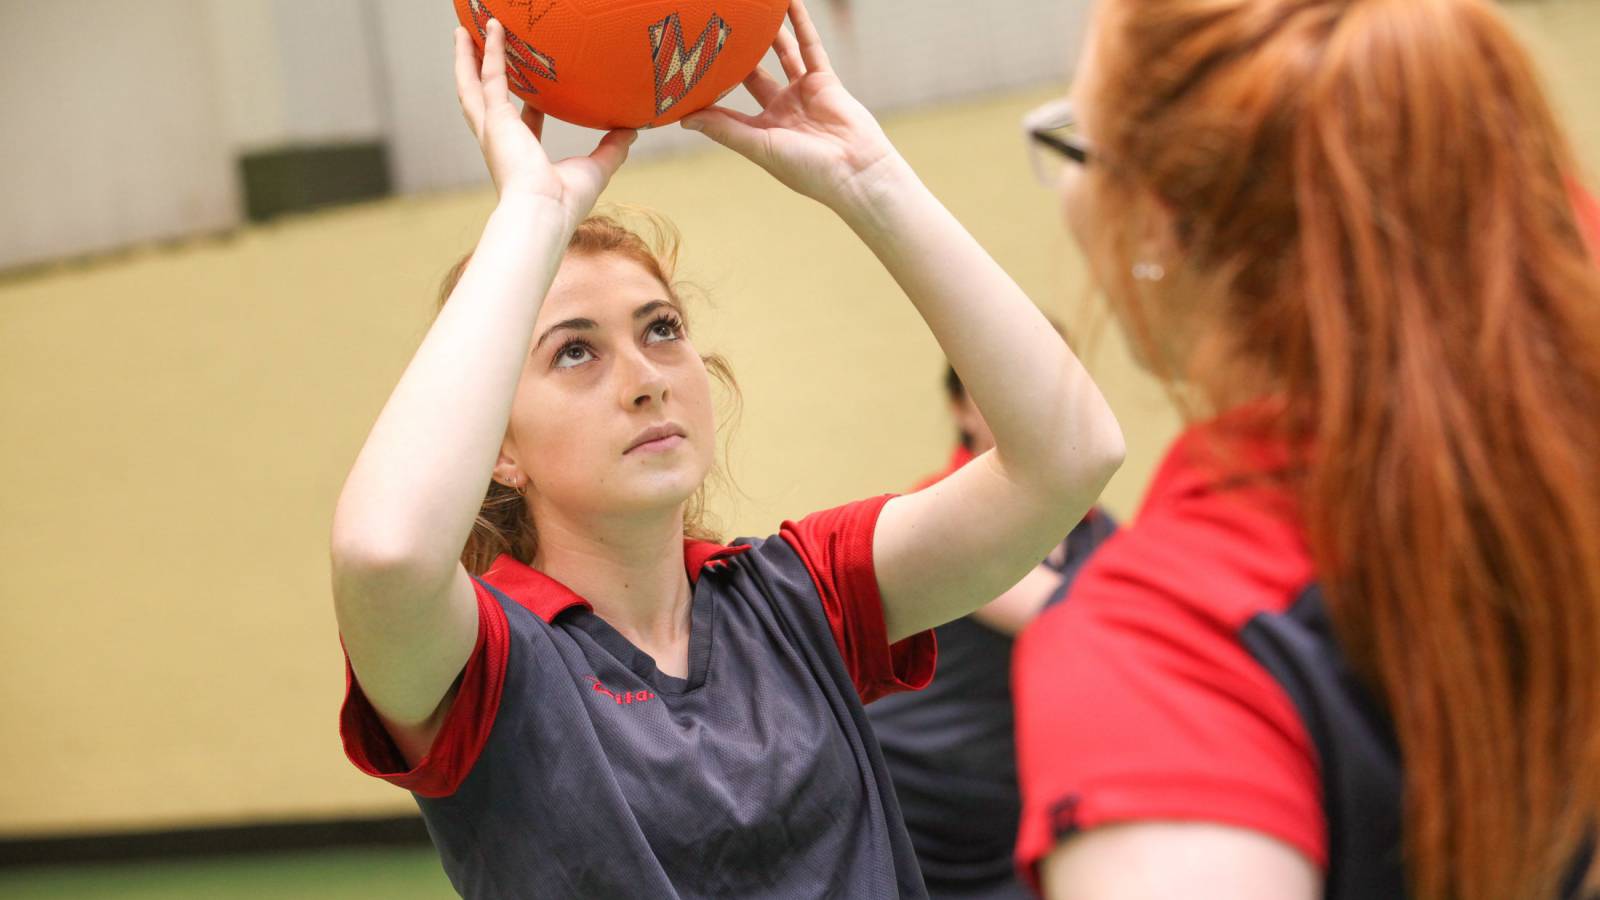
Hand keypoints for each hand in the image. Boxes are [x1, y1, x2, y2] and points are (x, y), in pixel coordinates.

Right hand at [454, 20, 635, 222]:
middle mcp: (500, 141)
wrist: (545, 213)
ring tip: (463, 30)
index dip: (529, 109)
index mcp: (522, 156)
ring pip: (471, 84)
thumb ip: (612, 148)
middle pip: (481, 99)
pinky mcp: (495, 119)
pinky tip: (493, 27)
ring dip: (466, 57)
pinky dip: (490, 50)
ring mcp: (493, 129)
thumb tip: (631, 131)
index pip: (522, 125)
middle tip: (475, 51)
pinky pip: (490, 75)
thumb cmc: (566, 202)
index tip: (535, 94)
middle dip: (476, 74)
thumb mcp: (597, 168)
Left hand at [680, 0, 903, 215]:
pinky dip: (800, 24)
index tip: (687, 71)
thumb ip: (724, 130)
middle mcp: (781, 110)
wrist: (855, 171)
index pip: (728, 107)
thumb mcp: (759, 147)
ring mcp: (803, 93)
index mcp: (762, 131)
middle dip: (736, 55)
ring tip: (750, 12)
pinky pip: (810, 47)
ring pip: (781, 55)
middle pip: (753, 75)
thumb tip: (684, 120)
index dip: (710, 90)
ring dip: (767, 33)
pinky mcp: (825, 81)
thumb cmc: (807, 169)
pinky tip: (788, 4)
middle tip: (716, 31)